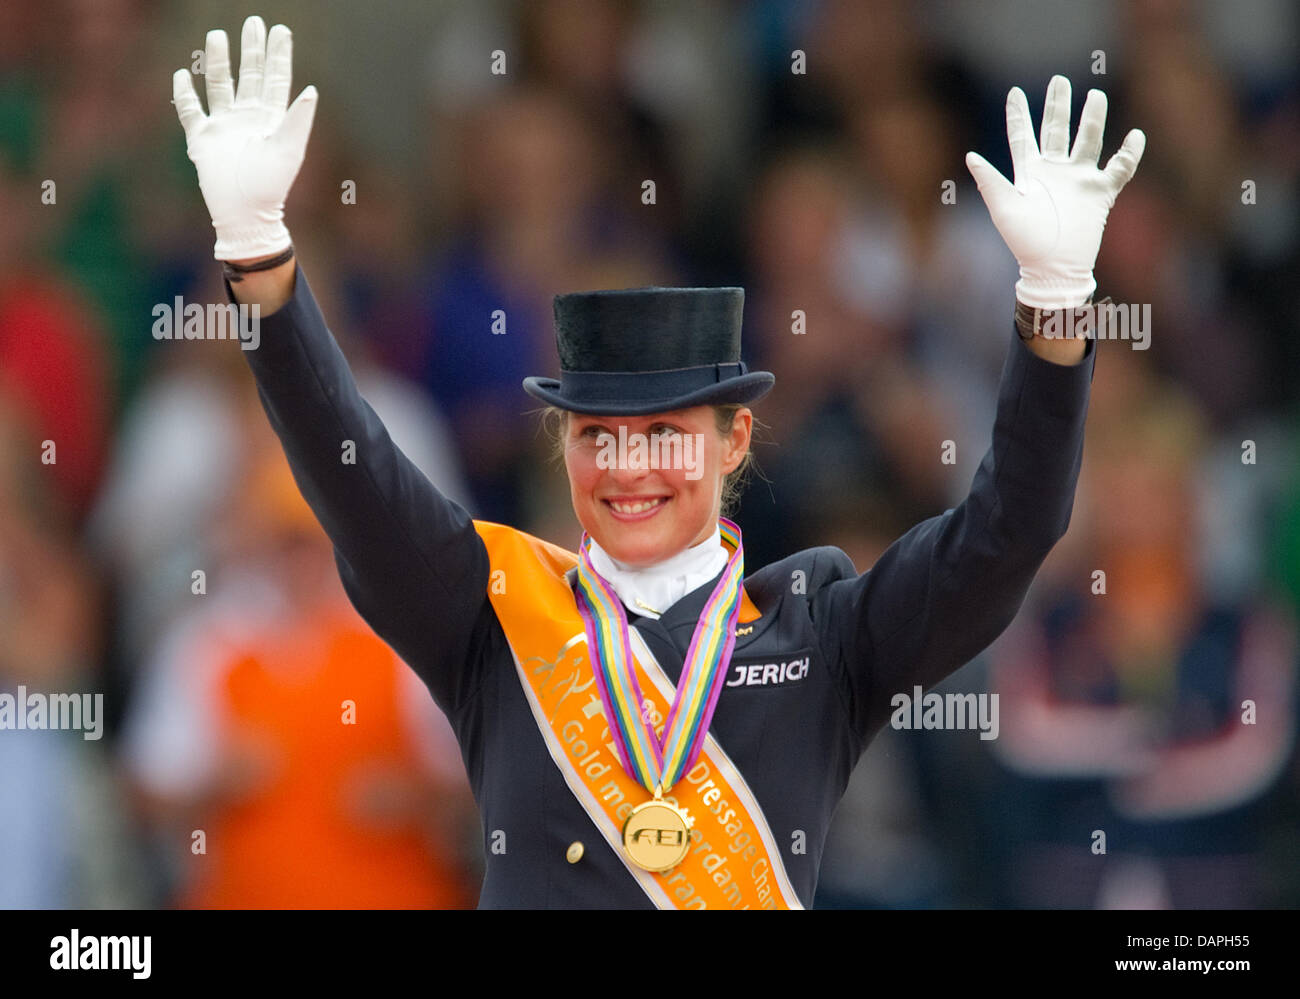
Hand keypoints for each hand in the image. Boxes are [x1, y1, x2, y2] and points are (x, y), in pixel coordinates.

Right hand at [172, 15, 317, 260]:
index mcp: (272, 120)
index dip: (279, 56)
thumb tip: (312, 90)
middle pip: (250, 76)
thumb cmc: (271, 186)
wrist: (245, 213)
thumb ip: (298, 120)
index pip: (276, 80)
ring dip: (219, 62)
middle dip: (251, 50)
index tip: (280, 30)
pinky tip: (182, 75)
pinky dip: (185, 94)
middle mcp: (248, 119)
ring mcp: (224, 126)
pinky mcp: (202, 139)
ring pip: (220, 85)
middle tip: (253, 23)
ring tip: (218, 35)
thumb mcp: (289, 151)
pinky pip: (191, 111)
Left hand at [966, 75, 1144, 309]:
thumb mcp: (1003, 208)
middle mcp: (1054, 172)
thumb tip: (970, 156)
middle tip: (1058, 80)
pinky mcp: (1100, 193)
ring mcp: (1078, 180)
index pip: (1022, 136)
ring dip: (1091, 119)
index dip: (1018, 115)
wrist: (1052, 266)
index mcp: (1029, 173)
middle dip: (1057, 106)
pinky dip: (1129, 154)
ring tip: (1095, 95)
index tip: (1015, 92)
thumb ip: (990, 181)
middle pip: (1056, 130)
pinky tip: (1136, 136)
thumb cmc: (1024, 241)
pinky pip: (1119, 169)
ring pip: (1087, 140)